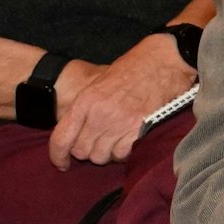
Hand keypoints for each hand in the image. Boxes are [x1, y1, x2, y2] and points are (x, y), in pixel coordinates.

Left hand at [48, 36, 195, 169]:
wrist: (165, 60)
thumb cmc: (135, 67)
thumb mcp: (101, 81)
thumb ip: (88, 106)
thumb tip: (79, 130)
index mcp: (86, 100)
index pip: (61, 138)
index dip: (58, 156)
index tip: (62, 163)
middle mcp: (100, 115)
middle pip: (82, 151)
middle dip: (87, 151)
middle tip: (97, 144)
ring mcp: (120, 124)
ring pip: (101, 156)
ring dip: (106, 153)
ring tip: (114, 142)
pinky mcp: (140, 130)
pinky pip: (122, 154)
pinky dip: (123, 153)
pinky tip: (127, 142)